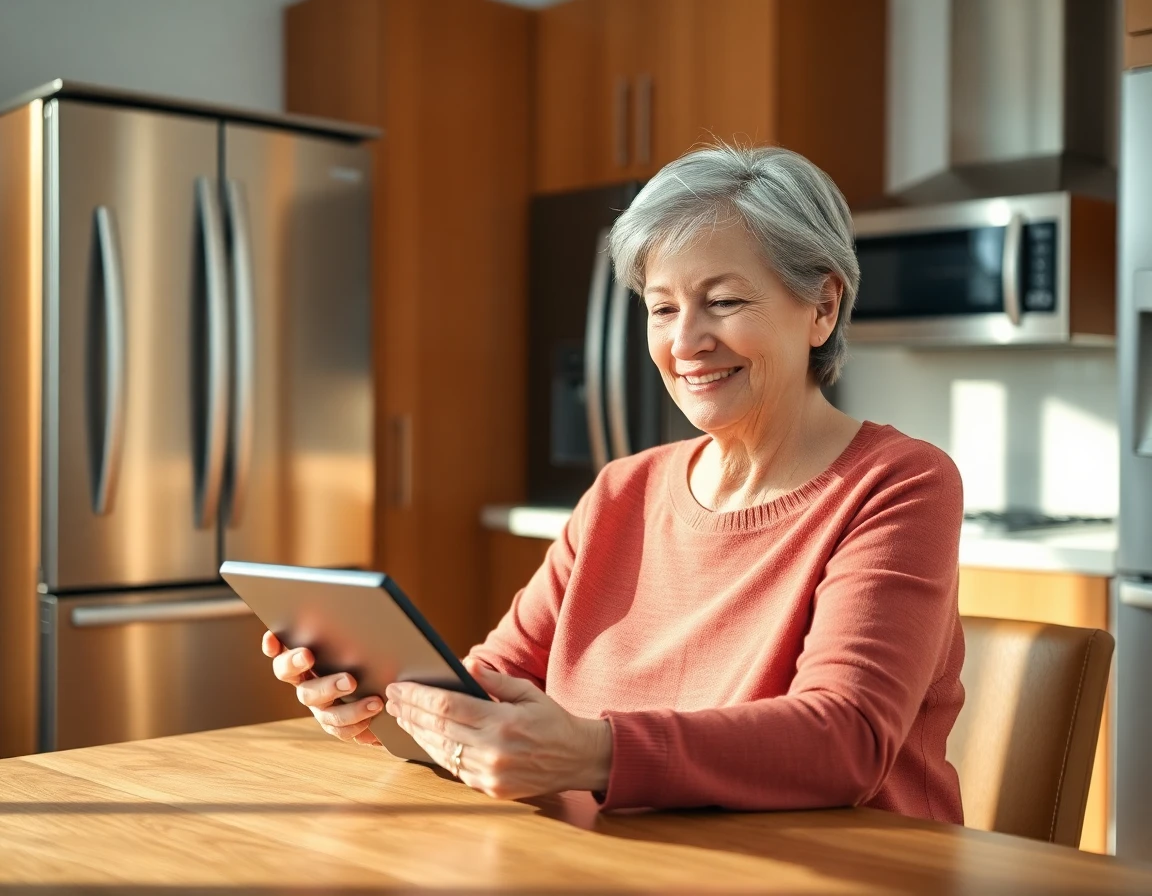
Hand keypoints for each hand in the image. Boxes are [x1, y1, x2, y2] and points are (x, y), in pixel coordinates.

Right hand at [261, 631, 383, 745]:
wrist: (377, 681)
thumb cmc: (361, 650)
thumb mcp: (353, 639)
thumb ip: (345, 632)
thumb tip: (353, 607)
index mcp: (303, 662)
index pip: (281, 655)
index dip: (274, 648)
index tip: (274, 639)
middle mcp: (306, 686)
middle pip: (306, 691)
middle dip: (326, 686)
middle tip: (350, 680)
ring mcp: (319, 707)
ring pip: (326, 714)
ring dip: (350, 710)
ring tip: (374, 702)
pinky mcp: (334, 724)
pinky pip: (341, 731)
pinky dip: (356, 728)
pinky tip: (372, 722)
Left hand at [384, 657, 612, 799]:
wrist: (578, 759)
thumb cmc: (553, 721)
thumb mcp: (528, 692)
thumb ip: (495, 680)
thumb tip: (465, 664)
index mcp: (503, 722)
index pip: (448, 706)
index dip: (418, 696)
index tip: (400, 687)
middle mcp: (493, 750)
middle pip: (438, 728)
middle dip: (410, 712)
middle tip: (391, 699)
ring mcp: (490, 773)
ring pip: (441, 751)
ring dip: (417, 732)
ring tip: (401, 717)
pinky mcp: (490, 788)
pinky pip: (454, 768)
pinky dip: (435, 751)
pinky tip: (424, 737)